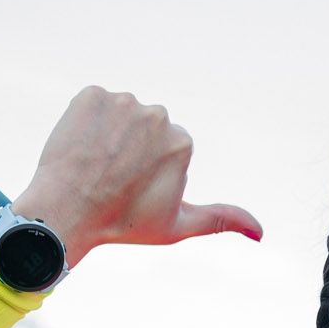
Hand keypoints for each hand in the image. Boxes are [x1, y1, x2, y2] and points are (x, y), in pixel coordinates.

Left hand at [12, 87, 262, 265]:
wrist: (67, 212)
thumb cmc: (125, 224)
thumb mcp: (178, 225)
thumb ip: (221, 219)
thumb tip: (261, 233)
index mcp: (182, 141)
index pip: (167, 148)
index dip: (150, 171)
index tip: (134, 189)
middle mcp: (157, 114)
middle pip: (145, 128)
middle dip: (132, 149)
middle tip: (112, 178)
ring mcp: (122, 101)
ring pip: (119, 116)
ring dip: (109, 136)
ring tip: (95, 165)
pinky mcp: (90, 94)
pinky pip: (93, 105)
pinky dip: (86, 122)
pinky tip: (82, 148)